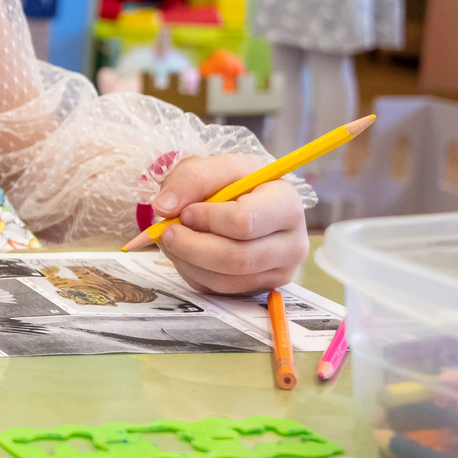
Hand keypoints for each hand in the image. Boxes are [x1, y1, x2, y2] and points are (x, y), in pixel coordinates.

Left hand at [146, 153, 307, 295]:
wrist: (239, 201)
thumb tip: (165, 207)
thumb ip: (189, 179)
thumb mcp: (211, 166)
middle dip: (191, 246)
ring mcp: (280, 271)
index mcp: (287, 203)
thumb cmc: (231, 182)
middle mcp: (293, 242)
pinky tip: (188, 253)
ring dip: (187, 261)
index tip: (187, 211)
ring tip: (174, 239)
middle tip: (167, 231)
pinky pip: (220, 291)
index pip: (245, 222)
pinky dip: (193, 273)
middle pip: (237, 258)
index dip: (207, 219)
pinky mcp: (261, 289)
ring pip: (226, 280)